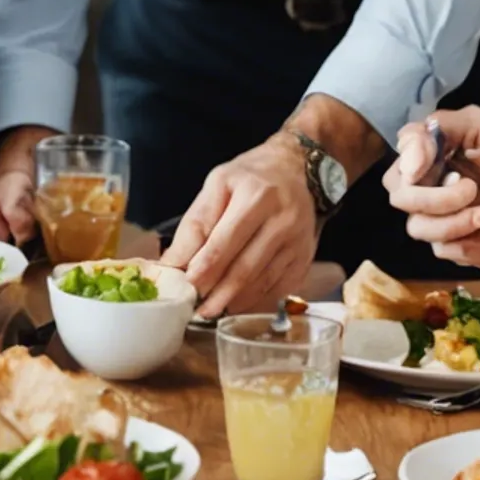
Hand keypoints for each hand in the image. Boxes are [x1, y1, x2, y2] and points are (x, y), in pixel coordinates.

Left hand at [164, 138, 318, 317]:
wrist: (297, 170)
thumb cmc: (251, 177)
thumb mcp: (218, 185)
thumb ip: (196, 223)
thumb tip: (174, 262)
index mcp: (256, 197)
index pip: (224, 243)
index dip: (203, 269)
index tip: (184, 287)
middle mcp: (282, 220)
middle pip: (244, 268)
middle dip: (216, 293)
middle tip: (195, 309)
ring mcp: (297, 242)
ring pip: (261, 282)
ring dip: (233, 301)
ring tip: (211, 309)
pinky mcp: (305, 258)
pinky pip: (278, 288)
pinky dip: (255, 300)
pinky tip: (236, 303)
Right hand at [383, 106, 479, 266]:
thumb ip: (446, 125)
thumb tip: (406, 153)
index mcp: (434, 158)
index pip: (399, 162)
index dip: (408, 166)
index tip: (429, 165)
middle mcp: (430, 188)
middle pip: (401, 198)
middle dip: (436, 198)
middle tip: (472, 190)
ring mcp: (441, 220)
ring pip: (418, 228)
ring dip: (454, 223)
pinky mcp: (456, 247)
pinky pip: (443, 251)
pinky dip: (469, 244)